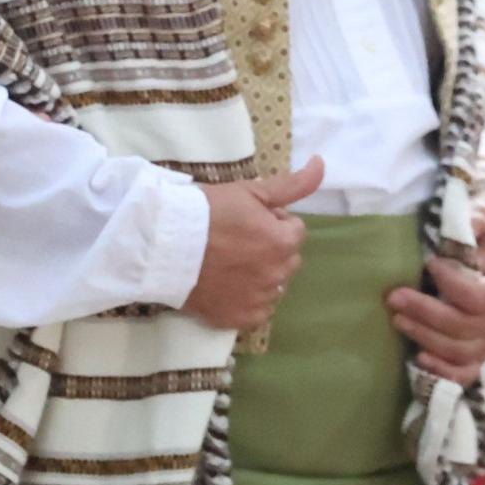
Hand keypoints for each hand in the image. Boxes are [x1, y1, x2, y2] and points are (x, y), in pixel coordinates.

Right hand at [180, 157, 323, 330]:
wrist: (162, 244)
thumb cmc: (205, 212)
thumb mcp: (249, 191)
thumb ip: (292, 184)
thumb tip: (322, 164)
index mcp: (283, 242)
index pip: (294, 231)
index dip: (272, 222)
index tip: (245, 219)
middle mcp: (277, 275)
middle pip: (287, 259)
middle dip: (270, 249)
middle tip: (236, 240)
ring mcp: (259, 300)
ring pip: (273, 285)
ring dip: (260, 274)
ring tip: (228, 263)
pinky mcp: (241, 319)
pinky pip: (258, 310)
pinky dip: (247, 299)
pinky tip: (226, 285)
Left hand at [385, 221, 484, 385]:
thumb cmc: (483, 250)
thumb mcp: (484, 227)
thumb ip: (479, 219)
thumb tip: (468, 220)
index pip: (478, 297)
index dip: (452, 283)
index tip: (430, 263)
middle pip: (462, 326)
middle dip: (424, 311)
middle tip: (393, 296)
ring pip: (456, 351)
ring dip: (423, 335)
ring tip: (396, 317)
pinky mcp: (474, 360)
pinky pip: (460, 375)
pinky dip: (440, 370)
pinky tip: (417, 357)